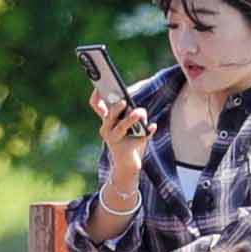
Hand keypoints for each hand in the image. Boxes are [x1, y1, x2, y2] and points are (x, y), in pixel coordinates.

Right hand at [94, 83, 151, 207]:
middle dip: (116, 108)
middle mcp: (106, 129)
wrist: (128, 164)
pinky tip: (153, 126)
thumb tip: (139, 110)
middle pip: (110, 115)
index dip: (96, 96)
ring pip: (121, 127)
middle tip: (124, 102)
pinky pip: (138, 139)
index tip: (100, 87)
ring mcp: (114, 140)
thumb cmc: (128, 140)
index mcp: (106, 120)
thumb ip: (132, 114)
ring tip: (139, 112)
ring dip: (130, 119)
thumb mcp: (128, 125)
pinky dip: (147, 132)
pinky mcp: (124, 149)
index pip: (96, 106)